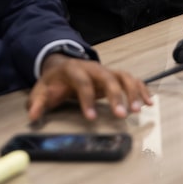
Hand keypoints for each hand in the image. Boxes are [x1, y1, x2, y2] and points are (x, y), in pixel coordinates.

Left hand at [27, 54, 152, 121]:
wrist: (63, 66)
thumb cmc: (54, 81)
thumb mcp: (41, 89)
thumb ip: (37, 102)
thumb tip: (33, 116)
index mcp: (73, 69)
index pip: (82, 82)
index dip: (87, 99)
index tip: (91, 118)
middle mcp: (92, 67)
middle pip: (107, 78)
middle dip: (116, 96)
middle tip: (121, 115)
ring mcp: (105, 70)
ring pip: (123, 76)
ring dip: (132, 92)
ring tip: (137, 110)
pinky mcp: (114, 76)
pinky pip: (131, 79)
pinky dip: (141, 89)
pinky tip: (149, 101)